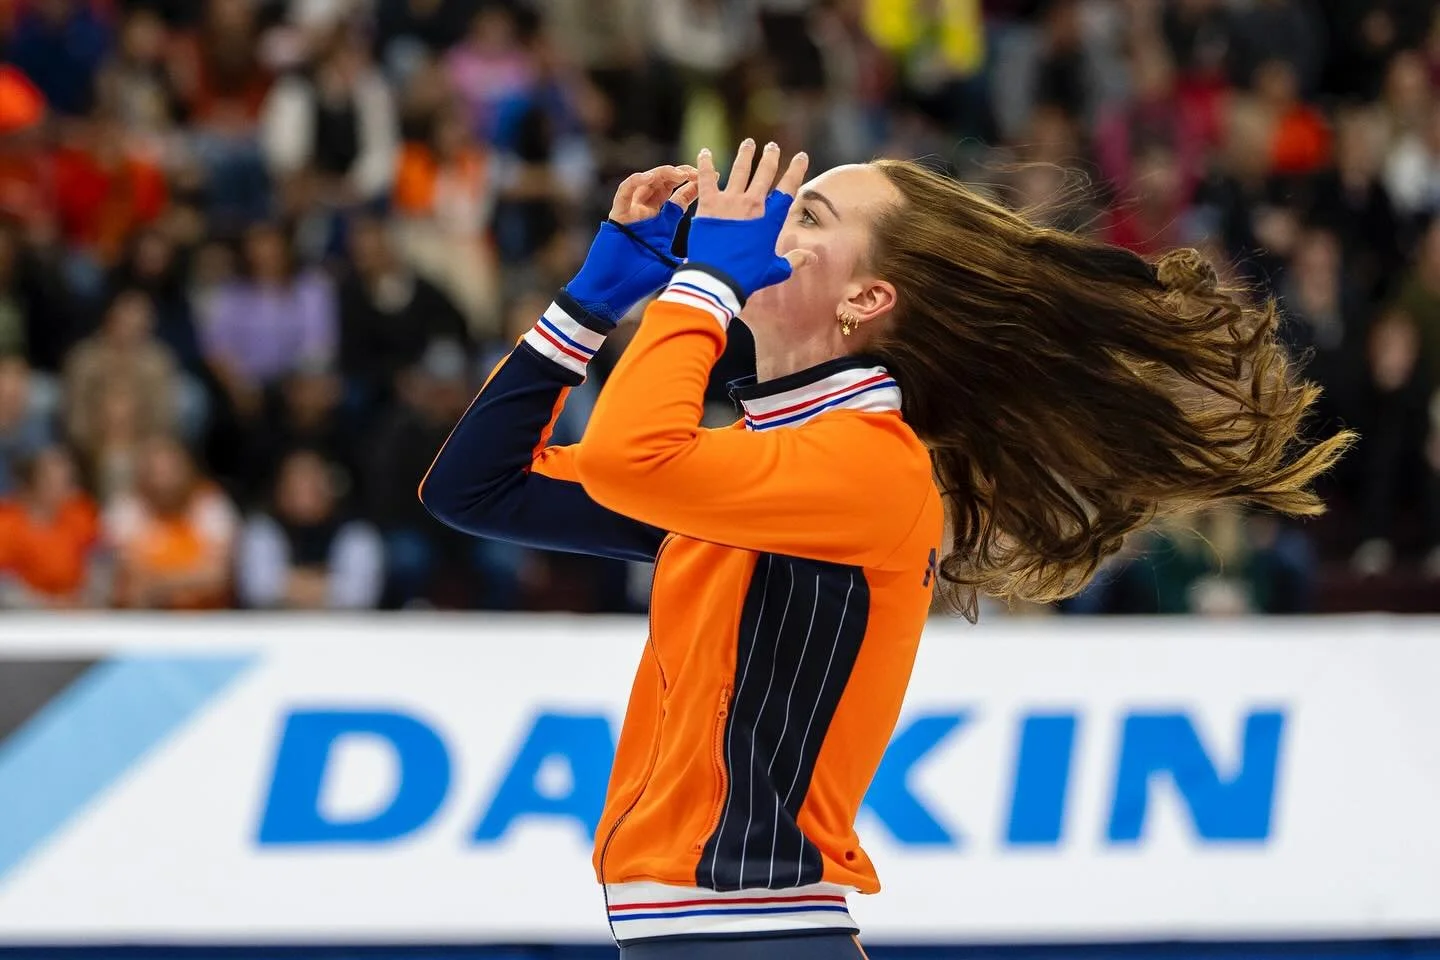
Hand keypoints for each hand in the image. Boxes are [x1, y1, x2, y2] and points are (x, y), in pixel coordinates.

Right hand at [565, 165, 699, 324]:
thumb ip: (687, 260)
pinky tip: (649, 177)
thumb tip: (711, 263)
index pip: (681, 197)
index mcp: (663, 224)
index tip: (715, 176)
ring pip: (646, 182)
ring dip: (662, 174)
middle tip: (695, 171)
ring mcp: (632, 213)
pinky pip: (624, 192)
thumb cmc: (639, 282)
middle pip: (665, 184)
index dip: (695, 185)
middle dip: (681, 174)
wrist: (613, 292)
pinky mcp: (618, 215)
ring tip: (678, 173)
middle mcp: (649, 214)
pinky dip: (635, 182)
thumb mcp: (670, 266)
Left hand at [687, 140, 814, 299]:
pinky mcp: (708, 205)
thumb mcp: (774, 270)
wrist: (717, 279)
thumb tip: (812, 258)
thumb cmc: (747, 276)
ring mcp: (730, 202)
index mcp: (770, 219)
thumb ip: (793, 261)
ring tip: (748, 143)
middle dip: (770, 157)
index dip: (796, 170)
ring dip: (745, 155)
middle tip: (772, 146)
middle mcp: (752, 204)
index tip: (801, 156)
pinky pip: (707, 178)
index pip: (788, 188)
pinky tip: (705, 152)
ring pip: (740, 170)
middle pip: (764, 173)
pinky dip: (705, 164)